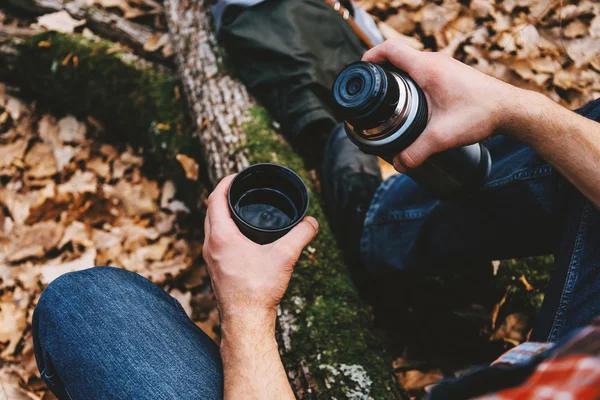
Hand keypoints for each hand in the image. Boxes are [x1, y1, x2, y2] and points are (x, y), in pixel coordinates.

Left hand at [203, 175, 318, 322]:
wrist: (246, 321)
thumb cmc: (259, 290)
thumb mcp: (285, 256)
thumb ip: (301, 235)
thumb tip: (313, 222)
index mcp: (221, 237)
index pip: (215, 198)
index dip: (225, 183)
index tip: (237, 175)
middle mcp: (210, 246)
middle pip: (210, 211)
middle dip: (223, 196)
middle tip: (239, 188)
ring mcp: (210, 259)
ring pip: (211, 227)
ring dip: (220, 214)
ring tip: (239, 208)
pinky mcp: (215, 270)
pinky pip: (214, 241)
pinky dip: (223, 230)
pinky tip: (239, 237)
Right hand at [362, 40, 522, 172]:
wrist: (511, 109)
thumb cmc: (481, 114)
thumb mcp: (443, 136)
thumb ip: (417, 151)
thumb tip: (398, 164)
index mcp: (427, 68)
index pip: (390, 49)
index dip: (371, 56)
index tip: (362, 70)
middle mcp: (435, 61)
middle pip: (398, 56)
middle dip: (381, 69)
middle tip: (371, 89)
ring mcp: (445, 66)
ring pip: (412, 63)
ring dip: (398, 75)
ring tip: (388, 97)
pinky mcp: (453, 74)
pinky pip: (425, 70)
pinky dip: (412, 80)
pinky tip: (413, 101)